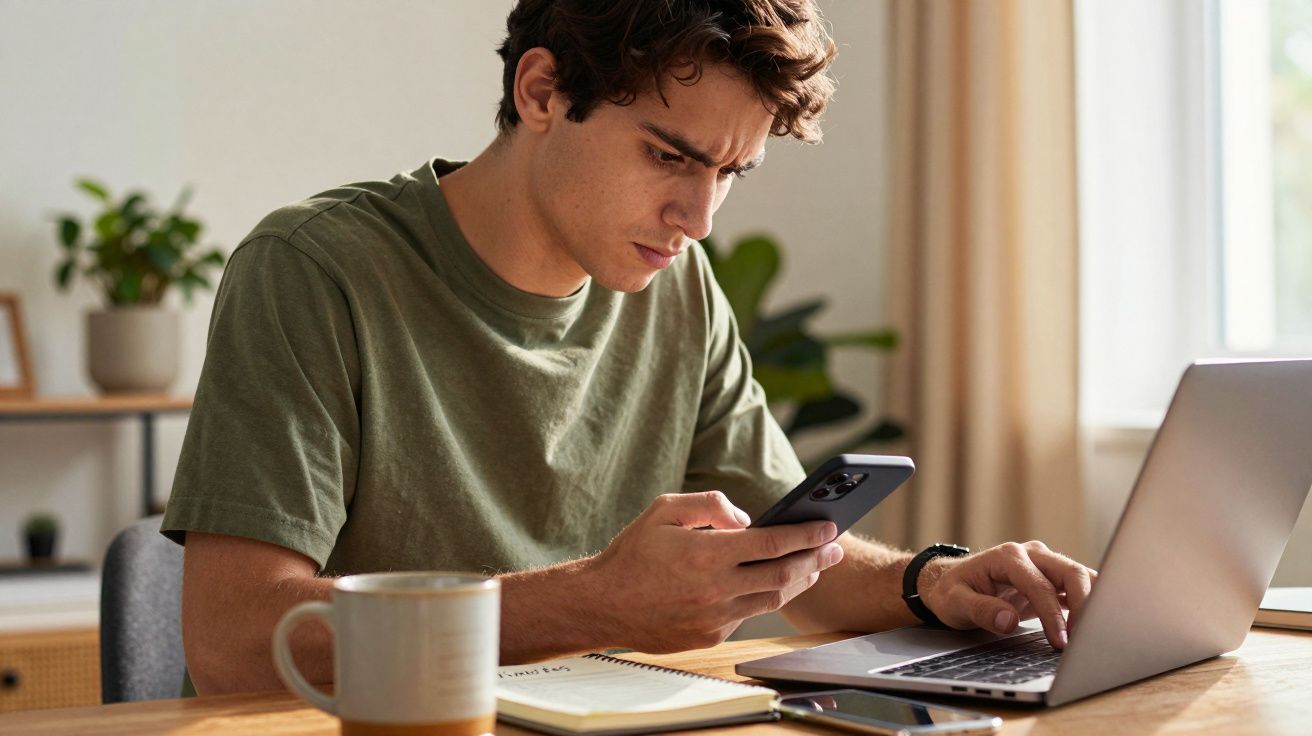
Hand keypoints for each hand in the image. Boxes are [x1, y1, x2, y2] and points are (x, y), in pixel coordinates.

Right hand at [585, 491, 844, 652]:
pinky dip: (761, 598)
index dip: (805, 534)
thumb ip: (710, 504)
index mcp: (707, 554)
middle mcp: (716, 589)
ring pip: (771, 600)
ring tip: (812, 566)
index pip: (773, 543)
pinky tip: (768, 585)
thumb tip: (746, 518)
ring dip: (797, 582)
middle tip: (834, 548)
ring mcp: (715, 618)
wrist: (603, 604)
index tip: (828, 527)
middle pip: (783, 575)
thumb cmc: (633, 553)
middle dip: (814, 559)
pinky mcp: (710, 637)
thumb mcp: (665, 510)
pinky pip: (746, 616)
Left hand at [918, 541, 1097, 648]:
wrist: (950, 583)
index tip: (1061, 642)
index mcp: (1008, 557)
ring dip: (1093, 602)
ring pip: (1081, 577)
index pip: (1040, 585)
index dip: (1053, 615)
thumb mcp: (955, 602)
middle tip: (1084, 639)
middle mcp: (1031, 554)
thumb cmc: (951, 591)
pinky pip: (1077, 587)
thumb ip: (981, 610)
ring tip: (1094, 634)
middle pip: (1071, 572)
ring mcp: (1044, 564)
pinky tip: (1092, 626)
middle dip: (1085, 605)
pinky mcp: (1051, 578)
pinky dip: (1089, 604)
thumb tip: (1008, 621)